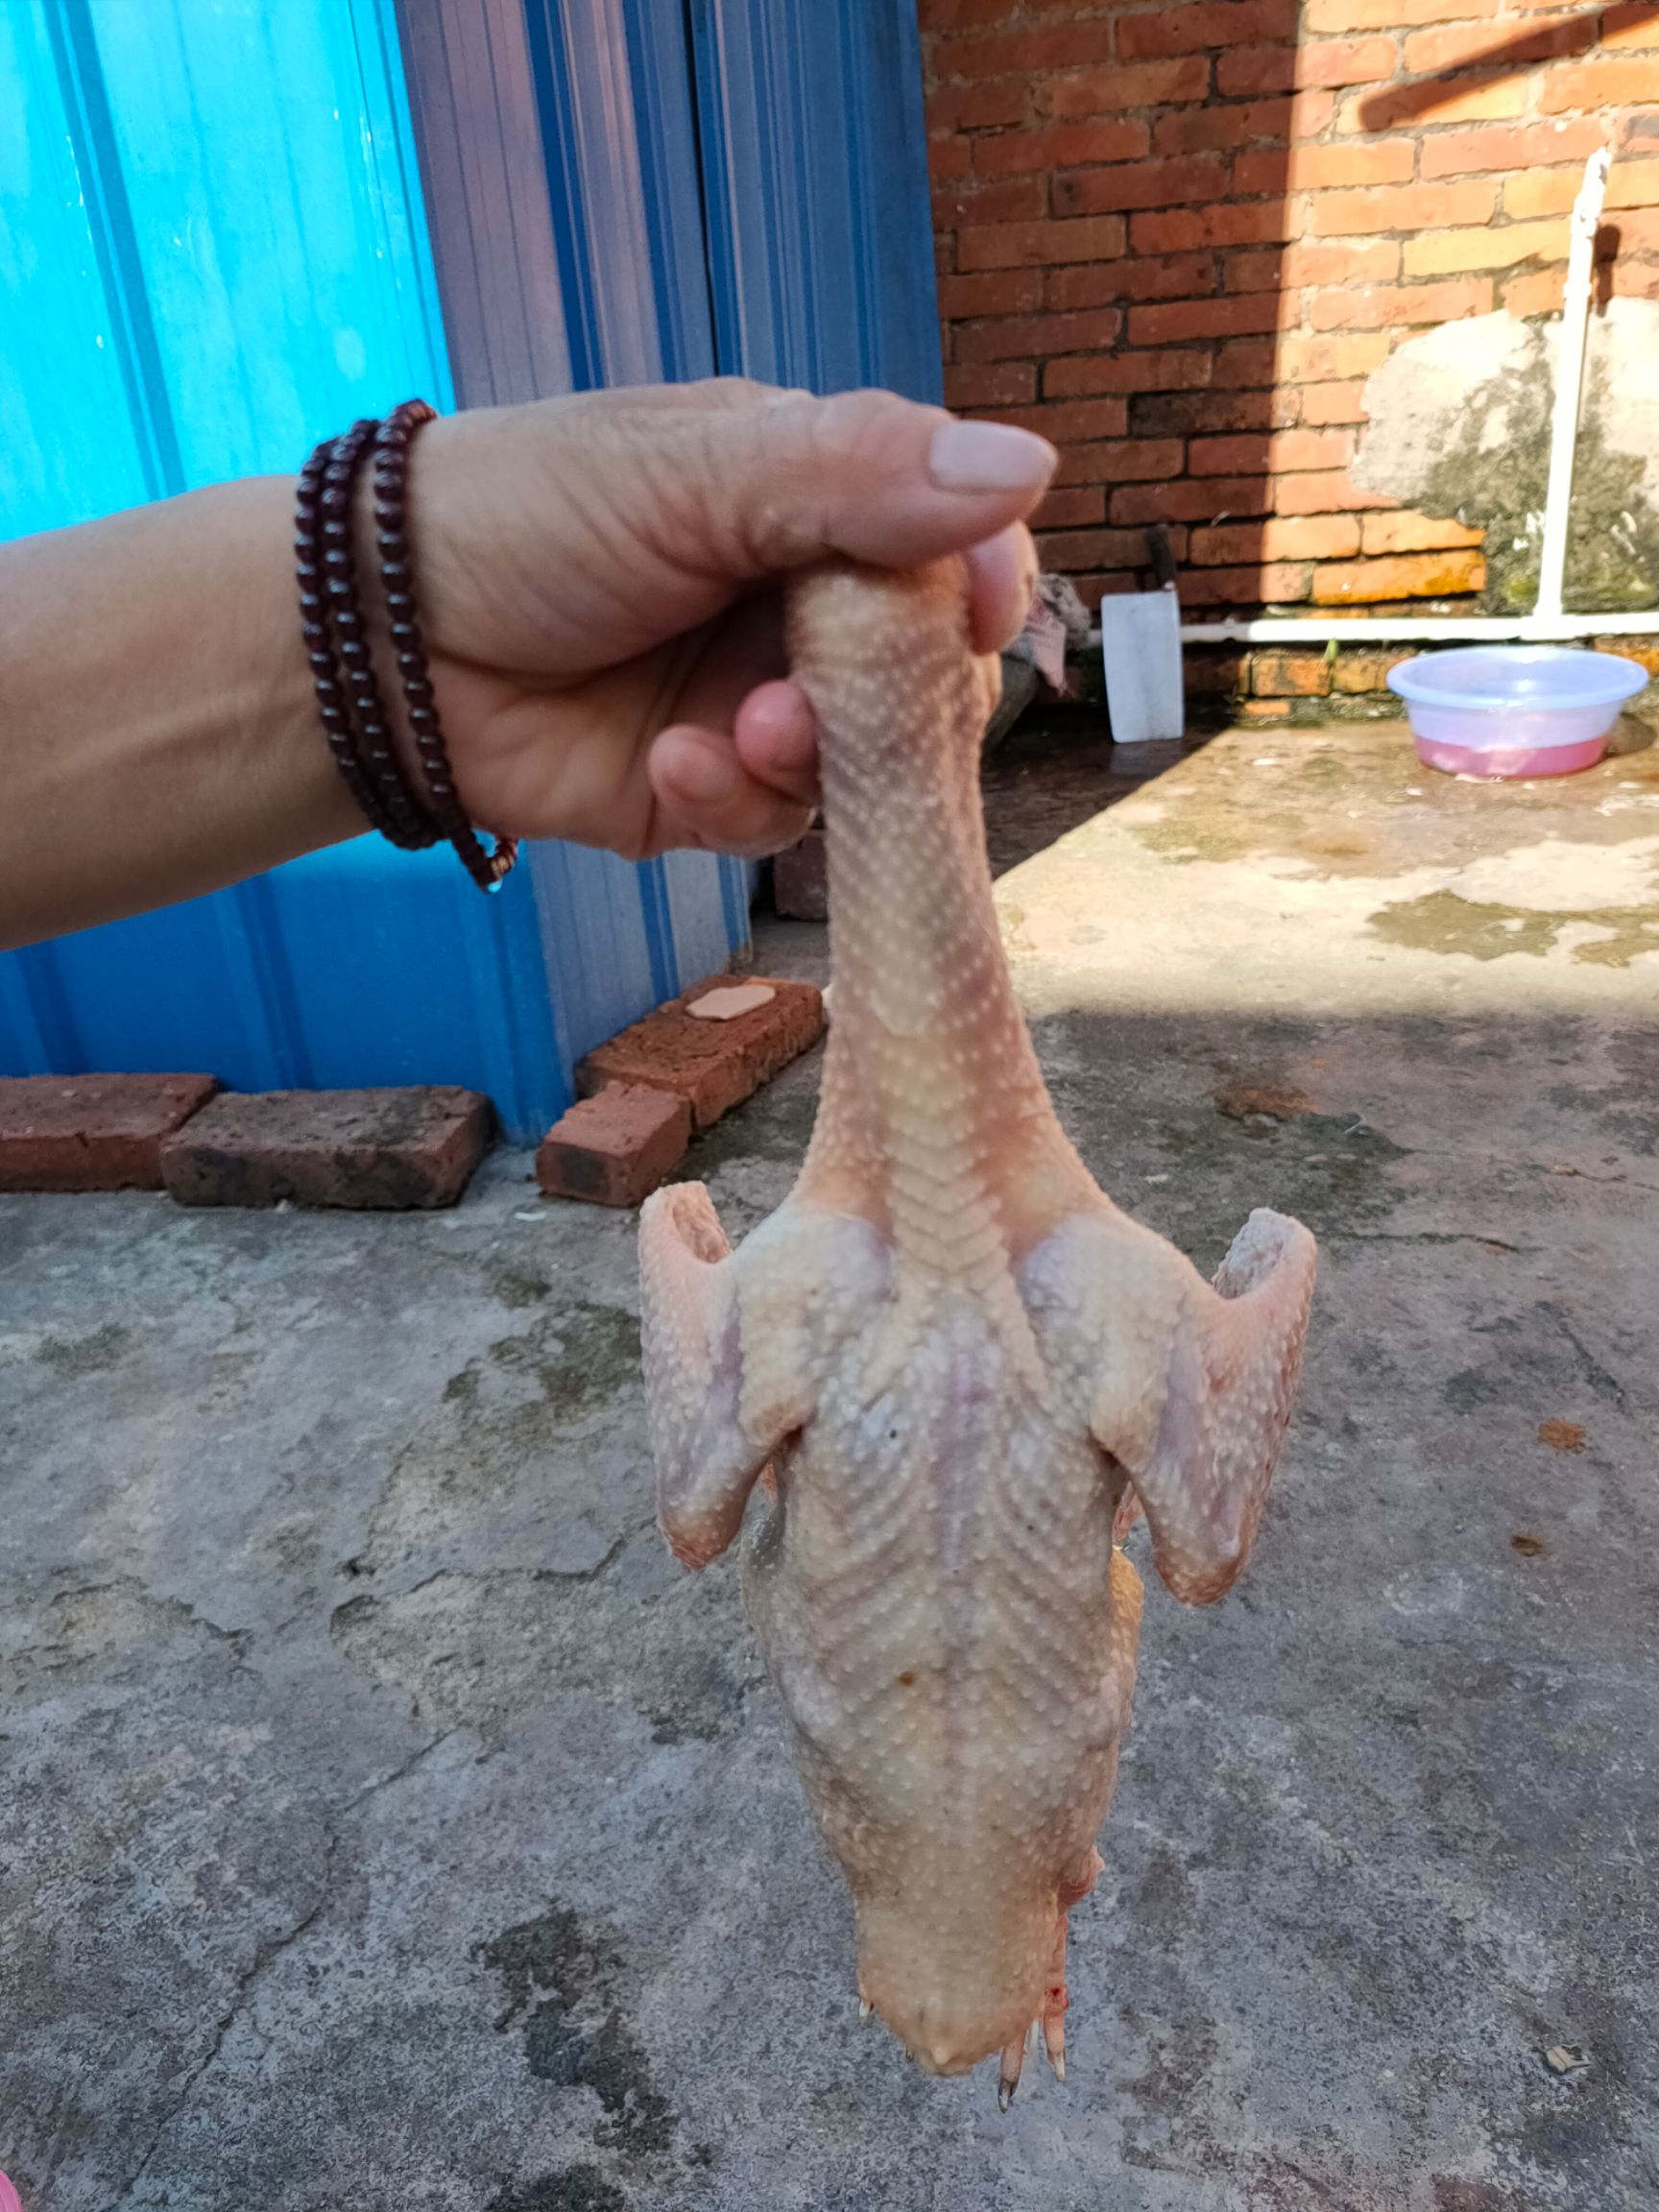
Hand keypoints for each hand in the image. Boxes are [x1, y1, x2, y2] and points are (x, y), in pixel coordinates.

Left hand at [403, 381, 1055, 859]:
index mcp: (808, 491)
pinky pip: (780, 822)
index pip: (946, 535)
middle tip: (829, 695)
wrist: (381, 646)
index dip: (977, 582)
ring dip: (811, 758)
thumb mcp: (695, 475)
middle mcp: (798, 599)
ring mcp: (758, 701)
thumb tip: (1030, 463)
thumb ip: (856, 474)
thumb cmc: (524, 516)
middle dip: (891, 693)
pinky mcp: (710, 791)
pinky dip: (737, 802)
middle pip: (923, 665)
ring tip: (737, 736)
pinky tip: (671, 770)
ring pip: (865, 760)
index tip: (977, 621)